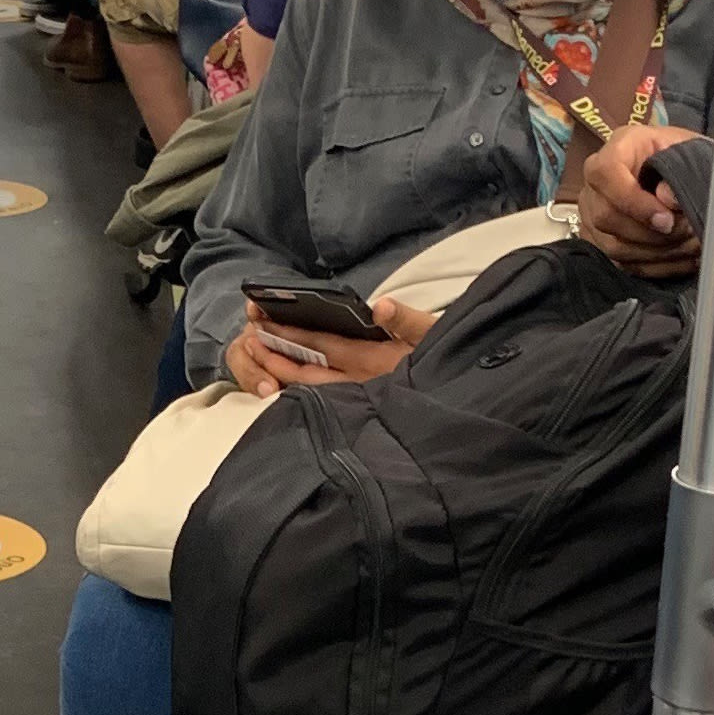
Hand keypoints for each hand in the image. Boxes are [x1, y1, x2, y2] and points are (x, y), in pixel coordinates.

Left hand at [224, 301, 442, 396]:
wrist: (465, 397)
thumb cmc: (449, 355)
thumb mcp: (434, 331)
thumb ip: (406, 320)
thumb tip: (380, 306)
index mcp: (375, 360)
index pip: (322, 345)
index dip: (289, 333)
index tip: (260, 322)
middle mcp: (363, 383)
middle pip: (308, 371)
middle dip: (276, 356)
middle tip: (248, 340)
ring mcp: (362, 399)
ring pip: (314, 389)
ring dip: (283, 374)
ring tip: (259, 357)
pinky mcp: (366, 408)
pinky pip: (326, 401)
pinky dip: (302, 390)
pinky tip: (286, 383)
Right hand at [578, 124, 708, 275]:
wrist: (682, 170)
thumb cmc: (685, 157)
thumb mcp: (692, 152)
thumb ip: (682, 169)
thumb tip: (669, 199)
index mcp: (619, 147)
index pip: (605, 174)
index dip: (633, 202)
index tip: (667, 219)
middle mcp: (596, 180)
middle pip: (605, 216)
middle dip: (652, 234)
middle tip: (688, 232)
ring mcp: (593, 212)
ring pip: (613, 246)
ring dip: (658, 253)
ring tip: (691, 246)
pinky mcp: (600, 239)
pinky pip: (622, 264)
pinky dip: (657, 266)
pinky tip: (684, 258)